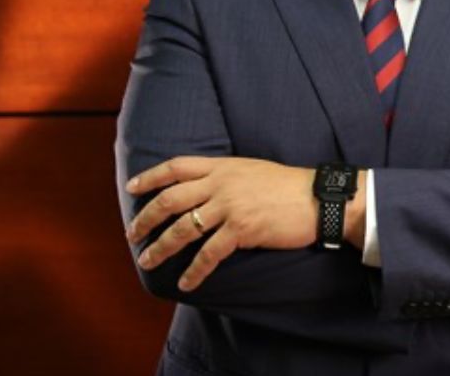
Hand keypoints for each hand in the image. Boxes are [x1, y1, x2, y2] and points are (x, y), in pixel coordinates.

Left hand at [125, 157, 315, 291]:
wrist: (317, 198)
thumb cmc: (288, 185)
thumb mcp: (251, 170)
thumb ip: (226, 176)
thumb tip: (206, 189)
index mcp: (222, 167)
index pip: (176, 166)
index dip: (150, 177)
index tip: (132, 188)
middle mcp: (220, 184)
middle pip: (170, 199)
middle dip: (146, 218)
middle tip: (132, 233)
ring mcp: (229, 206)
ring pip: (183, 228)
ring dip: (161, 247)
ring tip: (148, 260)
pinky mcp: (241, 229)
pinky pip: (209, 254)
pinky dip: (194, 271)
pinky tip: (186, 283)